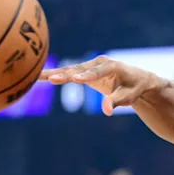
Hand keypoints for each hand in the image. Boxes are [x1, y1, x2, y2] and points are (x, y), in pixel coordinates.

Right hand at [39, 55, 158, 115]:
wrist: (136, 80)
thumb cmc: (134, 88)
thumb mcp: (129, 96)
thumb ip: (117, 101)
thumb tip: (106, 111)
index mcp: (112, 66)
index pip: (98, 72)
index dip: (87, 76)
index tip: (75, 79)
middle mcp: (99, 63)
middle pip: (79, 70)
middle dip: (65, 75)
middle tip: (50, 79)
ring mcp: (90, 66)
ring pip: (70, 71)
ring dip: (55, 74)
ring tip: (37, 76)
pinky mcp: (84, 71)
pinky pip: (68, 74)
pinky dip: (55, 75)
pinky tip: (38, 77)